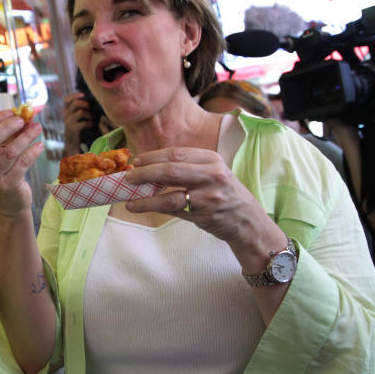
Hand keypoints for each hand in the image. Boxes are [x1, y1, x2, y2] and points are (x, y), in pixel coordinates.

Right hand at [0, 109, 42, 217]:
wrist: (9, 204)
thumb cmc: (3, 174)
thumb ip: (6, 136)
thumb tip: (23, 115)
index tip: (11, 112)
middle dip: (6, 127)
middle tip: (22, 119)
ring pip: (9, 152)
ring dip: (25, 137)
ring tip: (37, 128)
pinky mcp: (6, 187)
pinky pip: (22, 164)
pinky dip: (33, 152)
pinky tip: (39, 145)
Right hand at [62, 92, 94, 154]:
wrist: (72, 142)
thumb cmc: (77, 127)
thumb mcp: (75, 116)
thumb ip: (78, 108)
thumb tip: (89, 100)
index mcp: (66, 110)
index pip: (66, 99)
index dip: (74, 95)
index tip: (83, 95)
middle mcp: (65, 115)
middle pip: (76, 103)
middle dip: (86, 104)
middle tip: (91, 109)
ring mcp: (68, 122)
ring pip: (81, 112)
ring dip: (89, 115)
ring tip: (92, 118)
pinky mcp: (73, 129)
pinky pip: (84, 123)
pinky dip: (90, 123)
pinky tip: (91, 125)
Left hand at [123, 147, 281, 258]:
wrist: (246, 219)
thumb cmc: (223, 193)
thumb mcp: (212, 172)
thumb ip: (187, 167)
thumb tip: (149, 166)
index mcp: (211, 159)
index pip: (176, 154)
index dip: (152, 157)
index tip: (136, 161)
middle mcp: (212, 175)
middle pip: (171, 170)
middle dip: (145, 173)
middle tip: (128, 177)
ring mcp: (209, 196)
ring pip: (170, 194)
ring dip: (145, 196)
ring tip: (129, 196)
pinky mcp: (204, 214)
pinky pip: (174, 210)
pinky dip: (154, 208)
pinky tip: (139, 207)